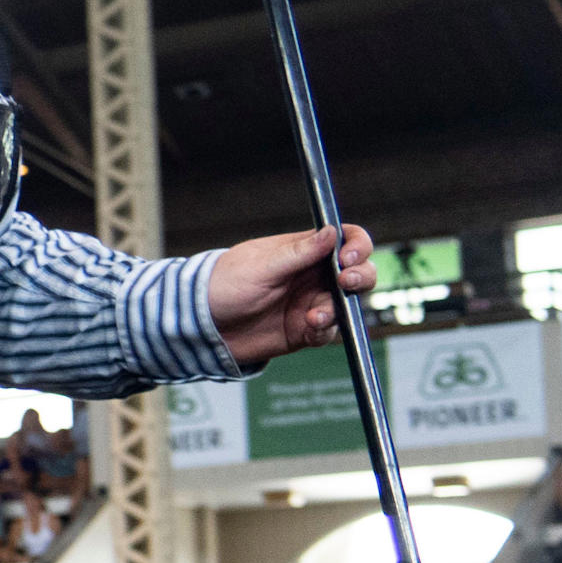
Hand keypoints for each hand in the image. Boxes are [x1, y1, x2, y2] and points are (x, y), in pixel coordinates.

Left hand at [210, 223, 372, 366]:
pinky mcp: (305, 329)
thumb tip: (332, 232)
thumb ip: (298, 253)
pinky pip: (329, 330)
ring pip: (347, 303)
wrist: (200, 325)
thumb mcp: (260, 267)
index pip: (344, 239)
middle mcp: (312, 275)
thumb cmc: (223, 286)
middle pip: (357, 271)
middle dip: (361, 276)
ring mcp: (310, 303)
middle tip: (345, 282)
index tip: (349, 256)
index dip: (356, 245)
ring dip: (340, 308)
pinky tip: (309, 326)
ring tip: (317, 314)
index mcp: (303, 250)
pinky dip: (325, 329)